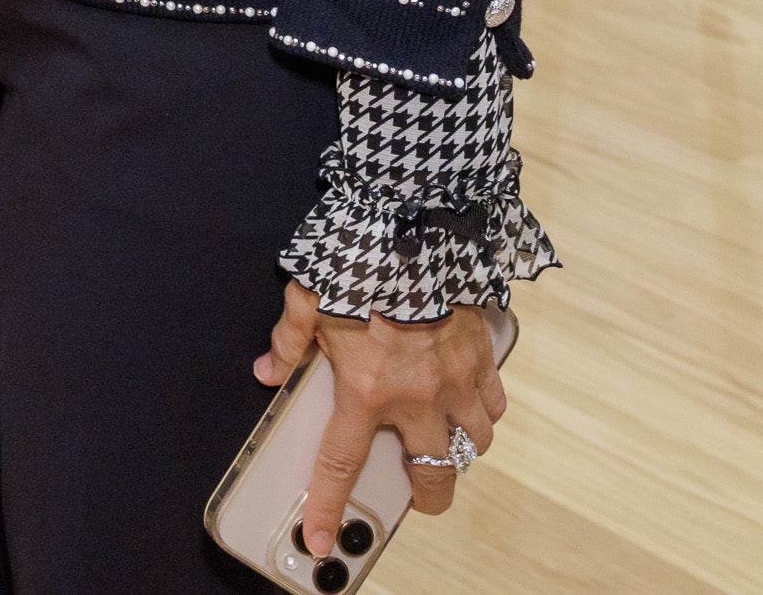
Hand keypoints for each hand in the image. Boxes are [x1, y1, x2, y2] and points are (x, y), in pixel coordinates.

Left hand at [253, 285, 506, 548]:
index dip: (327, 508)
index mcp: (365, 388)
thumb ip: (288, 341)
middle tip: (419, 497)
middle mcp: (417, 397)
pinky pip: (494, 403)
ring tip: (444, 442)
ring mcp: (456, 381)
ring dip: (459, 449)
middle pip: (431, 474)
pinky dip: (484, 410)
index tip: (319, 538)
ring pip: (472, 443)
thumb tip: (268, 368)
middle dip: (427, 497)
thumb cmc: (360, 259)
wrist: (418, 224)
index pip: (341, 464)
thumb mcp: (306, 297)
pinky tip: (469, 402)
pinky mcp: (483, 357)